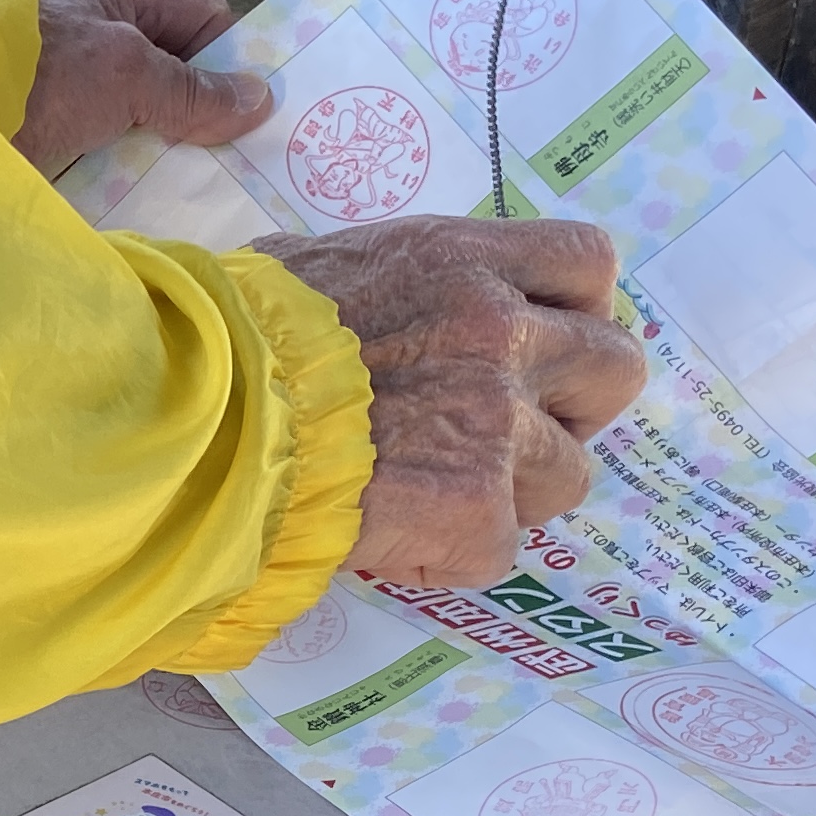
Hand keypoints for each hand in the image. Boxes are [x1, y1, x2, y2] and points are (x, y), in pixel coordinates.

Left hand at [12, 0, 273, 175]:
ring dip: (172, 145)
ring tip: (212, 181)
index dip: (229, 56)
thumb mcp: (126, 73)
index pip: (196, 14)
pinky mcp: (57, 132)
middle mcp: (93, 29)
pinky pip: (115, 148)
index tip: (257, 105)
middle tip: (245, 153)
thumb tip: (259, 101)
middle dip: (204, 109)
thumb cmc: (39, 75)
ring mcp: (73, 83)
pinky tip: (164, 195)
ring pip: (146, 113)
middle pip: (174, 68)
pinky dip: (137, 169)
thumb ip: (191, 90)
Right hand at [249, 215, 645, 585]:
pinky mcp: (477, 509)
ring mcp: (497, 424)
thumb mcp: (322, 267)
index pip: (589, 263)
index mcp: (462, 263)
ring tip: (438, 496)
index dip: (580, 311)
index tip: (545, 341)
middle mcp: (498, 332)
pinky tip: (394, 537)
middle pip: (616, 367)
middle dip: (575, 406)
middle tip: (512, 431)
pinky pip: (502, 546)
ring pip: (571, 473)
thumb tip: (401, 309)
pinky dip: (453, 553)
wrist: (198, 422)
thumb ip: (399, 286)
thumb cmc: (230, 341)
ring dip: (515, 492)